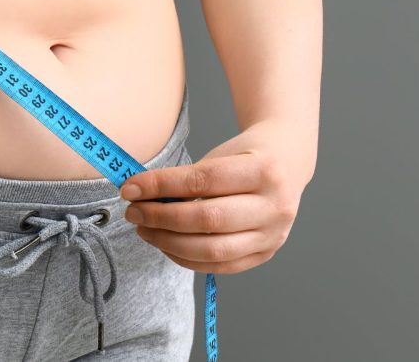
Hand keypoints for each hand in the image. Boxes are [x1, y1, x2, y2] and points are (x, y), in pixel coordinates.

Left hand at [120, 118, 317, 273]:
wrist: (286, 164)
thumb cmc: (245, 156)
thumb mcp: (221, 155)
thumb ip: (188, 179)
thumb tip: (142, 198)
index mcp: (265, 170)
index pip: (203, 181)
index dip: (162, 186)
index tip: (131, 187)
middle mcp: (275, 206)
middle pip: (208, 219)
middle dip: (162, 217)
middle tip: (133, 211)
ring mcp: (273, 235)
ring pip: (212, 249)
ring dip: (169, 242)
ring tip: (144, 228)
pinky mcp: (265, 254)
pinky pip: (219, 264)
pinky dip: (186, 258)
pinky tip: (165, 244)